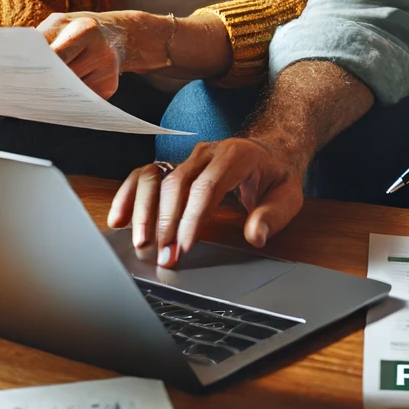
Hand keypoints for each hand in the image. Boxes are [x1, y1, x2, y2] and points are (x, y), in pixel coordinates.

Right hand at [107, 136, 307, 266]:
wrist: (271, 151)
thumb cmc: (277, 175)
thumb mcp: (288, 195)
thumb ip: (273, 215)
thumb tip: (256, 236)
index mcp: (236, 155)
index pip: (208, 186)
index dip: (192, 217)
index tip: (183, 246)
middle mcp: (207, 152)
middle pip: (177, 183)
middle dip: (167, 222)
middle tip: (163, 256)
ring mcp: (188, 157)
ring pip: (156, 177)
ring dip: (143, 210)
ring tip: (140, 243)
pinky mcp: (176, 166)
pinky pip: (145, 175)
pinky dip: (129, 195)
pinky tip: (119, 219)